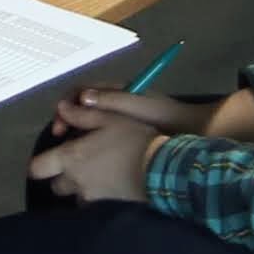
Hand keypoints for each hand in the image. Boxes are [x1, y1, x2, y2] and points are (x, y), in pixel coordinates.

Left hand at [26, 114, 162, 205]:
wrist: (161, 169)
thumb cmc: (133, 138)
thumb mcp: (108, 118)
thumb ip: (81, 115)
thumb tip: (61, 108)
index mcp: (71, 158)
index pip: (36, 168)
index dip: (40, 164)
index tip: (51, 159)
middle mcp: (75, 181)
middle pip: (56, 185)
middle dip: (63, 176)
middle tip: (80, 164)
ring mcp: (90, 198)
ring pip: (74, 196)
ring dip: (79, 188)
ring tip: (97, 176)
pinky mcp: (105, 209)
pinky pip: (91, 206)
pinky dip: (95, 198)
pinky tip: (108, 187)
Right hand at [46, 83, 218, 141]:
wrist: (193, 133)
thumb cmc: (165, 117)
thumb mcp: (138, 106)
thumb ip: (111, 101)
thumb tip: (81, 98)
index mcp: (115, 91)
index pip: (79, 93)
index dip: (65, 107)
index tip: (60, 126)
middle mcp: (112, 104)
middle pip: (79, 110)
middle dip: (66, 123)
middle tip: (60, 141)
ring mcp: (117, 122)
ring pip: (87, 126)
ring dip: (75, 138)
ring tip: (71, 154)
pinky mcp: (123, 138)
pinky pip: (98, 140)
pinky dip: (89, 149)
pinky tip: (88, 162)